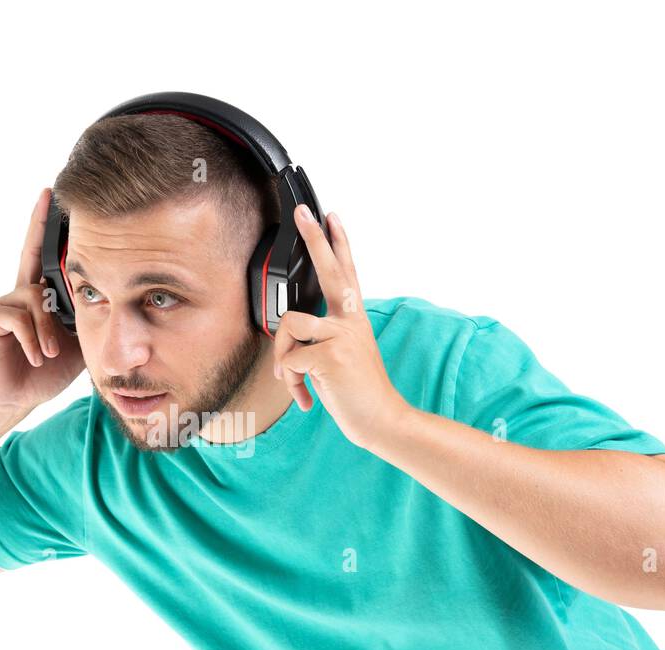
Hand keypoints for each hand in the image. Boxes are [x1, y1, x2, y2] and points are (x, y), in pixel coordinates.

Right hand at [0, 186, 84, 415]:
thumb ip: (88, 322)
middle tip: (48, 196)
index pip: (44, 256)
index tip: (51, 194)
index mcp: (41, 298)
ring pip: (35, 297)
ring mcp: (4, 303)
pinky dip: (32, 338)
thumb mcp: (76, 345)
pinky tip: (37, 357)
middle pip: (31, 253)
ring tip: (51, 353)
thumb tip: (115, 303)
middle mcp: (20, 293)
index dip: (45, 226)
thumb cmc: (44, 372)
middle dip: (38, 224)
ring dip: (48, 328)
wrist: (11, 400)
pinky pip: (19, 316)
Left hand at [272, 205, 403, 447]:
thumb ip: (322, 339)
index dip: (339, 243)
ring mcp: (342, 336)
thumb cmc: (358, 393)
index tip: (330, 215)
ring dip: (282, 356)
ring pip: (289, 324)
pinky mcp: (330, 357)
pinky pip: (289, 360)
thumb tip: (290, 335)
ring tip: (293, 380)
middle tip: (302, 213)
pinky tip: (306, 399)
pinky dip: (290, 382)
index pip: (346, 272)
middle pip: (330, 270)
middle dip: (315, 238)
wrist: (382, 420)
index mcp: (354, 319)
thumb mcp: (342, 358)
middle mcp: (351, 321)